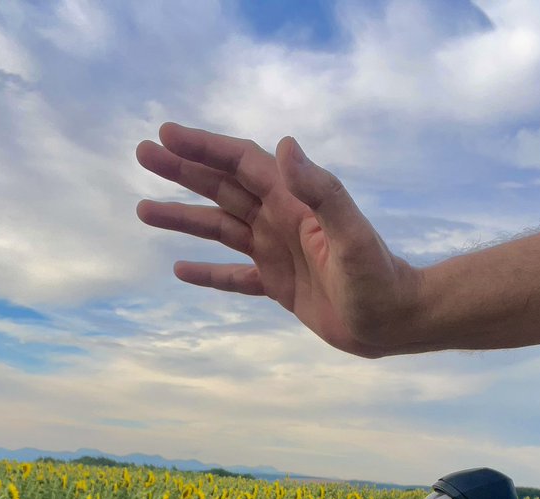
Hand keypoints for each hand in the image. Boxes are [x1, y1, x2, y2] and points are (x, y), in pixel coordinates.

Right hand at [136, 123, 425, 357]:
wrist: (396, 322)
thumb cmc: (377, 278)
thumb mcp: (351, 235)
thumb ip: (322, 191)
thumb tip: (285, 146)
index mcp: (293, 203)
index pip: (240, 164)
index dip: (204, 148)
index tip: (167, 136)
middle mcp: (280, 221)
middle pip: (222, 187)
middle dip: (182, 170)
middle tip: (142, 153)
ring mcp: (277, 253)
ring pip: (220, 228)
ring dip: (183, 216)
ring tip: (143, 209)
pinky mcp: (278, 285)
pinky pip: (233, 276)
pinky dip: (207, 273)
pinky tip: (180, 268)